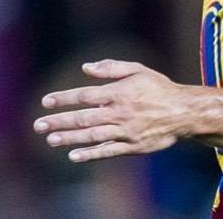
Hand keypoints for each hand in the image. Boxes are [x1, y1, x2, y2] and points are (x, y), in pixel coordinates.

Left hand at [34, 59, 194, 161]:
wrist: (184, 112)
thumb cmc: (159, 88)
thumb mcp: (138, 70)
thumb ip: (111, 68)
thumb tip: (85, 67)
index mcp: (119, 93)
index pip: (85, 95)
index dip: (64, 98)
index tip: (46, 101)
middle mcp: (119, 113)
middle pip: (83, 118)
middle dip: (58, 121)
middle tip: (38, 125)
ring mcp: (125, 131)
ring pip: (91, 136)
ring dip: (69, 138)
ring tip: (50, 140)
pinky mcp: (132, 146)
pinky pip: (107, 151)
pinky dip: (90, 154)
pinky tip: (73, 155)